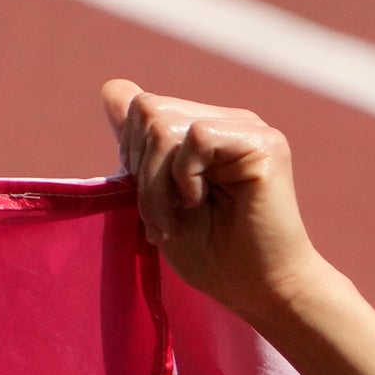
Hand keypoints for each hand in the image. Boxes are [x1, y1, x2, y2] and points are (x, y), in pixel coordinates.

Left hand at [101, 80, 336, 331]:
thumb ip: (137, 146)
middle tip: (163, 219)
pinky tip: (201, 203)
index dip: (129, 153)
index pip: (138, 106)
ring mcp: (244, 127)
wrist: (253, 288)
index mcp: (197, 130)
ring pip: (163, 124)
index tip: (149, 201)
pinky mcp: (262, 141)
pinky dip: (184, 177)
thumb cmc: (209, 253)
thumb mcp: (155, 197)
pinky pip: (196, 136)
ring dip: (157, 184)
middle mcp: (223, 120)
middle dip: (141, 175)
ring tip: (178, 220)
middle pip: (146, 111)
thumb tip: (112, 87)